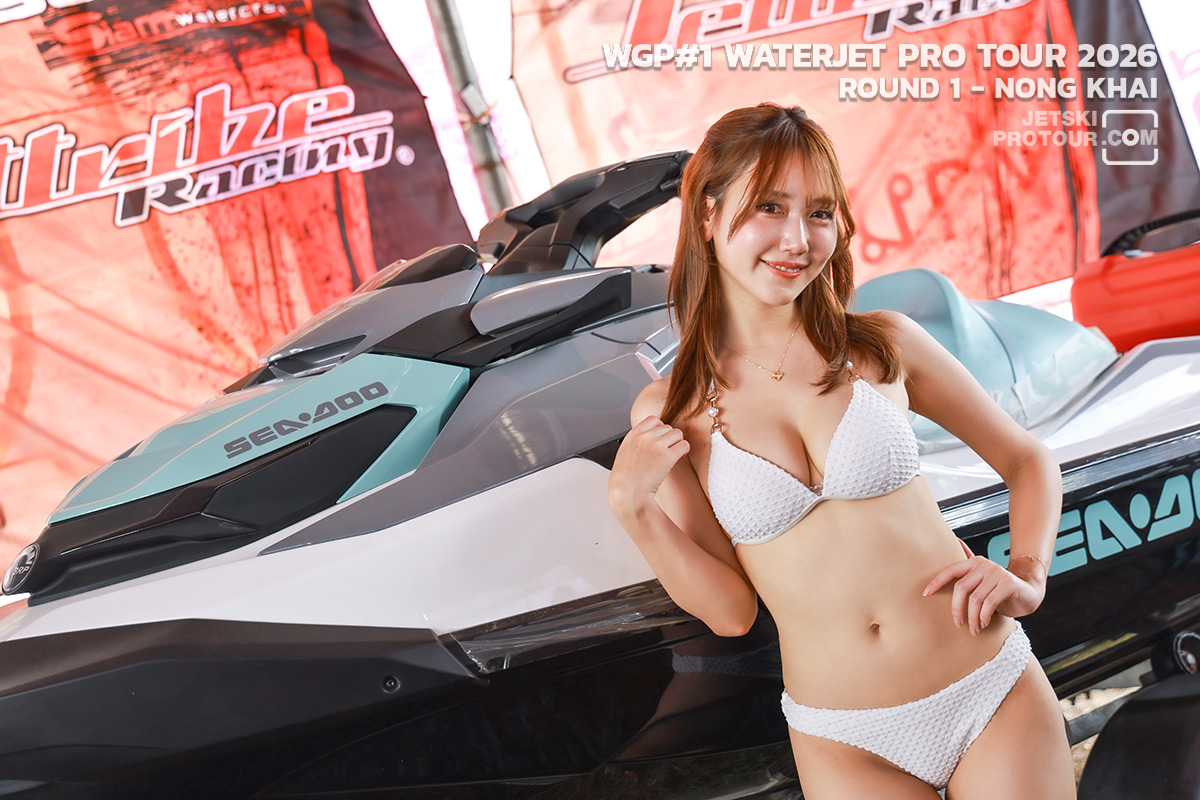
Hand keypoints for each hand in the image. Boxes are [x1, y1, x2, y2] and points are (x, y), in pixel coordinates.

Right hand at [608, 416, 690, 519]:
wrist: (627, 495)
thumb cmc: (624, 479)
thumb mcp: (624, 453)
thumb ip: (635, 441)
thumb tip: (649, 435)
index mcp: (633, 435)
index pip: (653, 420)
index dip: (659, 429)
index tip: (659, 440)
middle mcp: (645, 437)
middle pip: (668, 427)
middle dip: (669, 439)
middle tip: (666, 452)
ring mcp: (656, 445)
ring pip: (678, 434)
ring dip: (677, 444)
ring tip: (672, 456)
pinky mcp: (667, 457)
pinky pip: (684, 445)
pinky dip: (684, 451)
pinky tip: (677, 459)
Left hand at [922, 539, 1045, 634]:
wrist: (1029, 592)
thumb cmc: (1000, 589)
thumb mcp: (981, 582)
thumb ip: (965, 575)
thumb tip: (943, 562)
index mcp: (973, 562)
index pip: (950, 570)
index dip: (936, 581)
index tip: (925, 594)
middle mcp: (984, 564)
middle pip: (961, 588)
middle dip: (956, 609)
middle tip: (958, 623)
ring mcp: (997, 573)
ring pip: (975, 599)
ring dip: (972, 617)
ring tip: (973, 628)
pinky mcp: (1009, 584)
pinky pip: (989, 603)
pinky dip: (984, 616)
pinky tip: (984, 623)